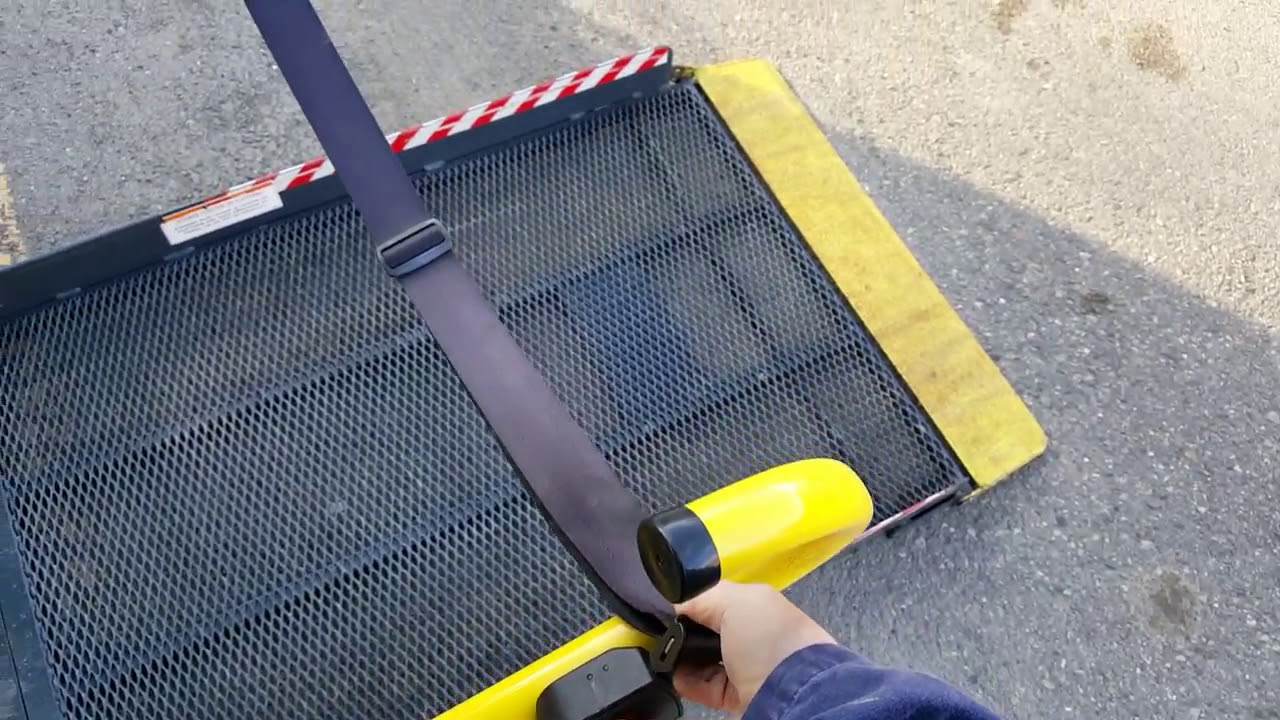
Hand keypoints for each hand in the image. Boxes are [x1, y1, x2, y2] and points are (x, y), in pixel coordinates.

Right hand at [671, 580, 836, 714]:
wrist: (792, 692)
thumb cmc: (770, 637)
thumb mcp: (733, 601)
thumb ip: (700, 596)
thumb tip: (673, 603)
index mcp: (756, 605)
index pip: (716, 599)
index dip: (692, 601)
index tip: (668, 606)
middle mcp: (752, 635)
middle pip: (708, 630)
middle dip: (685, 631)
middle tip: (663, 633)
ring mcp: (745, 667)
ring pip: (703, 659)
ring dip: (683, 658)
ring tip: (665, 656)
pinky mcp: (737, 695)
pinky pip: (705, 685)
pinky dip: (688, 682)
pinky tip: (676, 676)